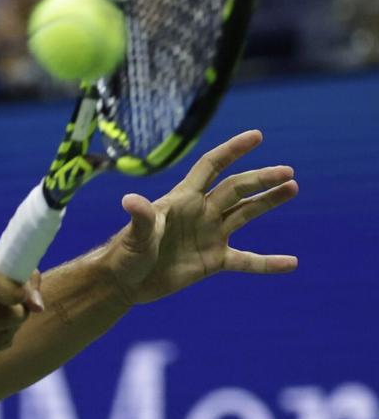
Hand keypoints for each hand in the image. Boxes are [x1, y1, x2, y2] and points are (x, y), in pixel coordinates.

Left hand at [104, 130, 298, 305]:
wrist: (125, 282)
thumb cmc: (125, 253)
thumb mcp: (135, 235)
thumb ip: (141, 218)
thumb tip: (131, 200)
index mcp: (182, 199)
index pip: (211, 167)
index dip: (232, 150)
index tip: (257, 136)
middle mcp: (200, 212)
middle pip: (235, 188)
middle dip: (260, 179)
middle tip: (287, 172)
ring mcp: (209, 236)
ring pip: (245, 214)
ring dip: (268, 202)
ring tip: (293, 188)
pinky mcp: (213, 261)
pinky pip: (247, 261)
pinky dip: (268, 263)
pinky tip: (291, 264)